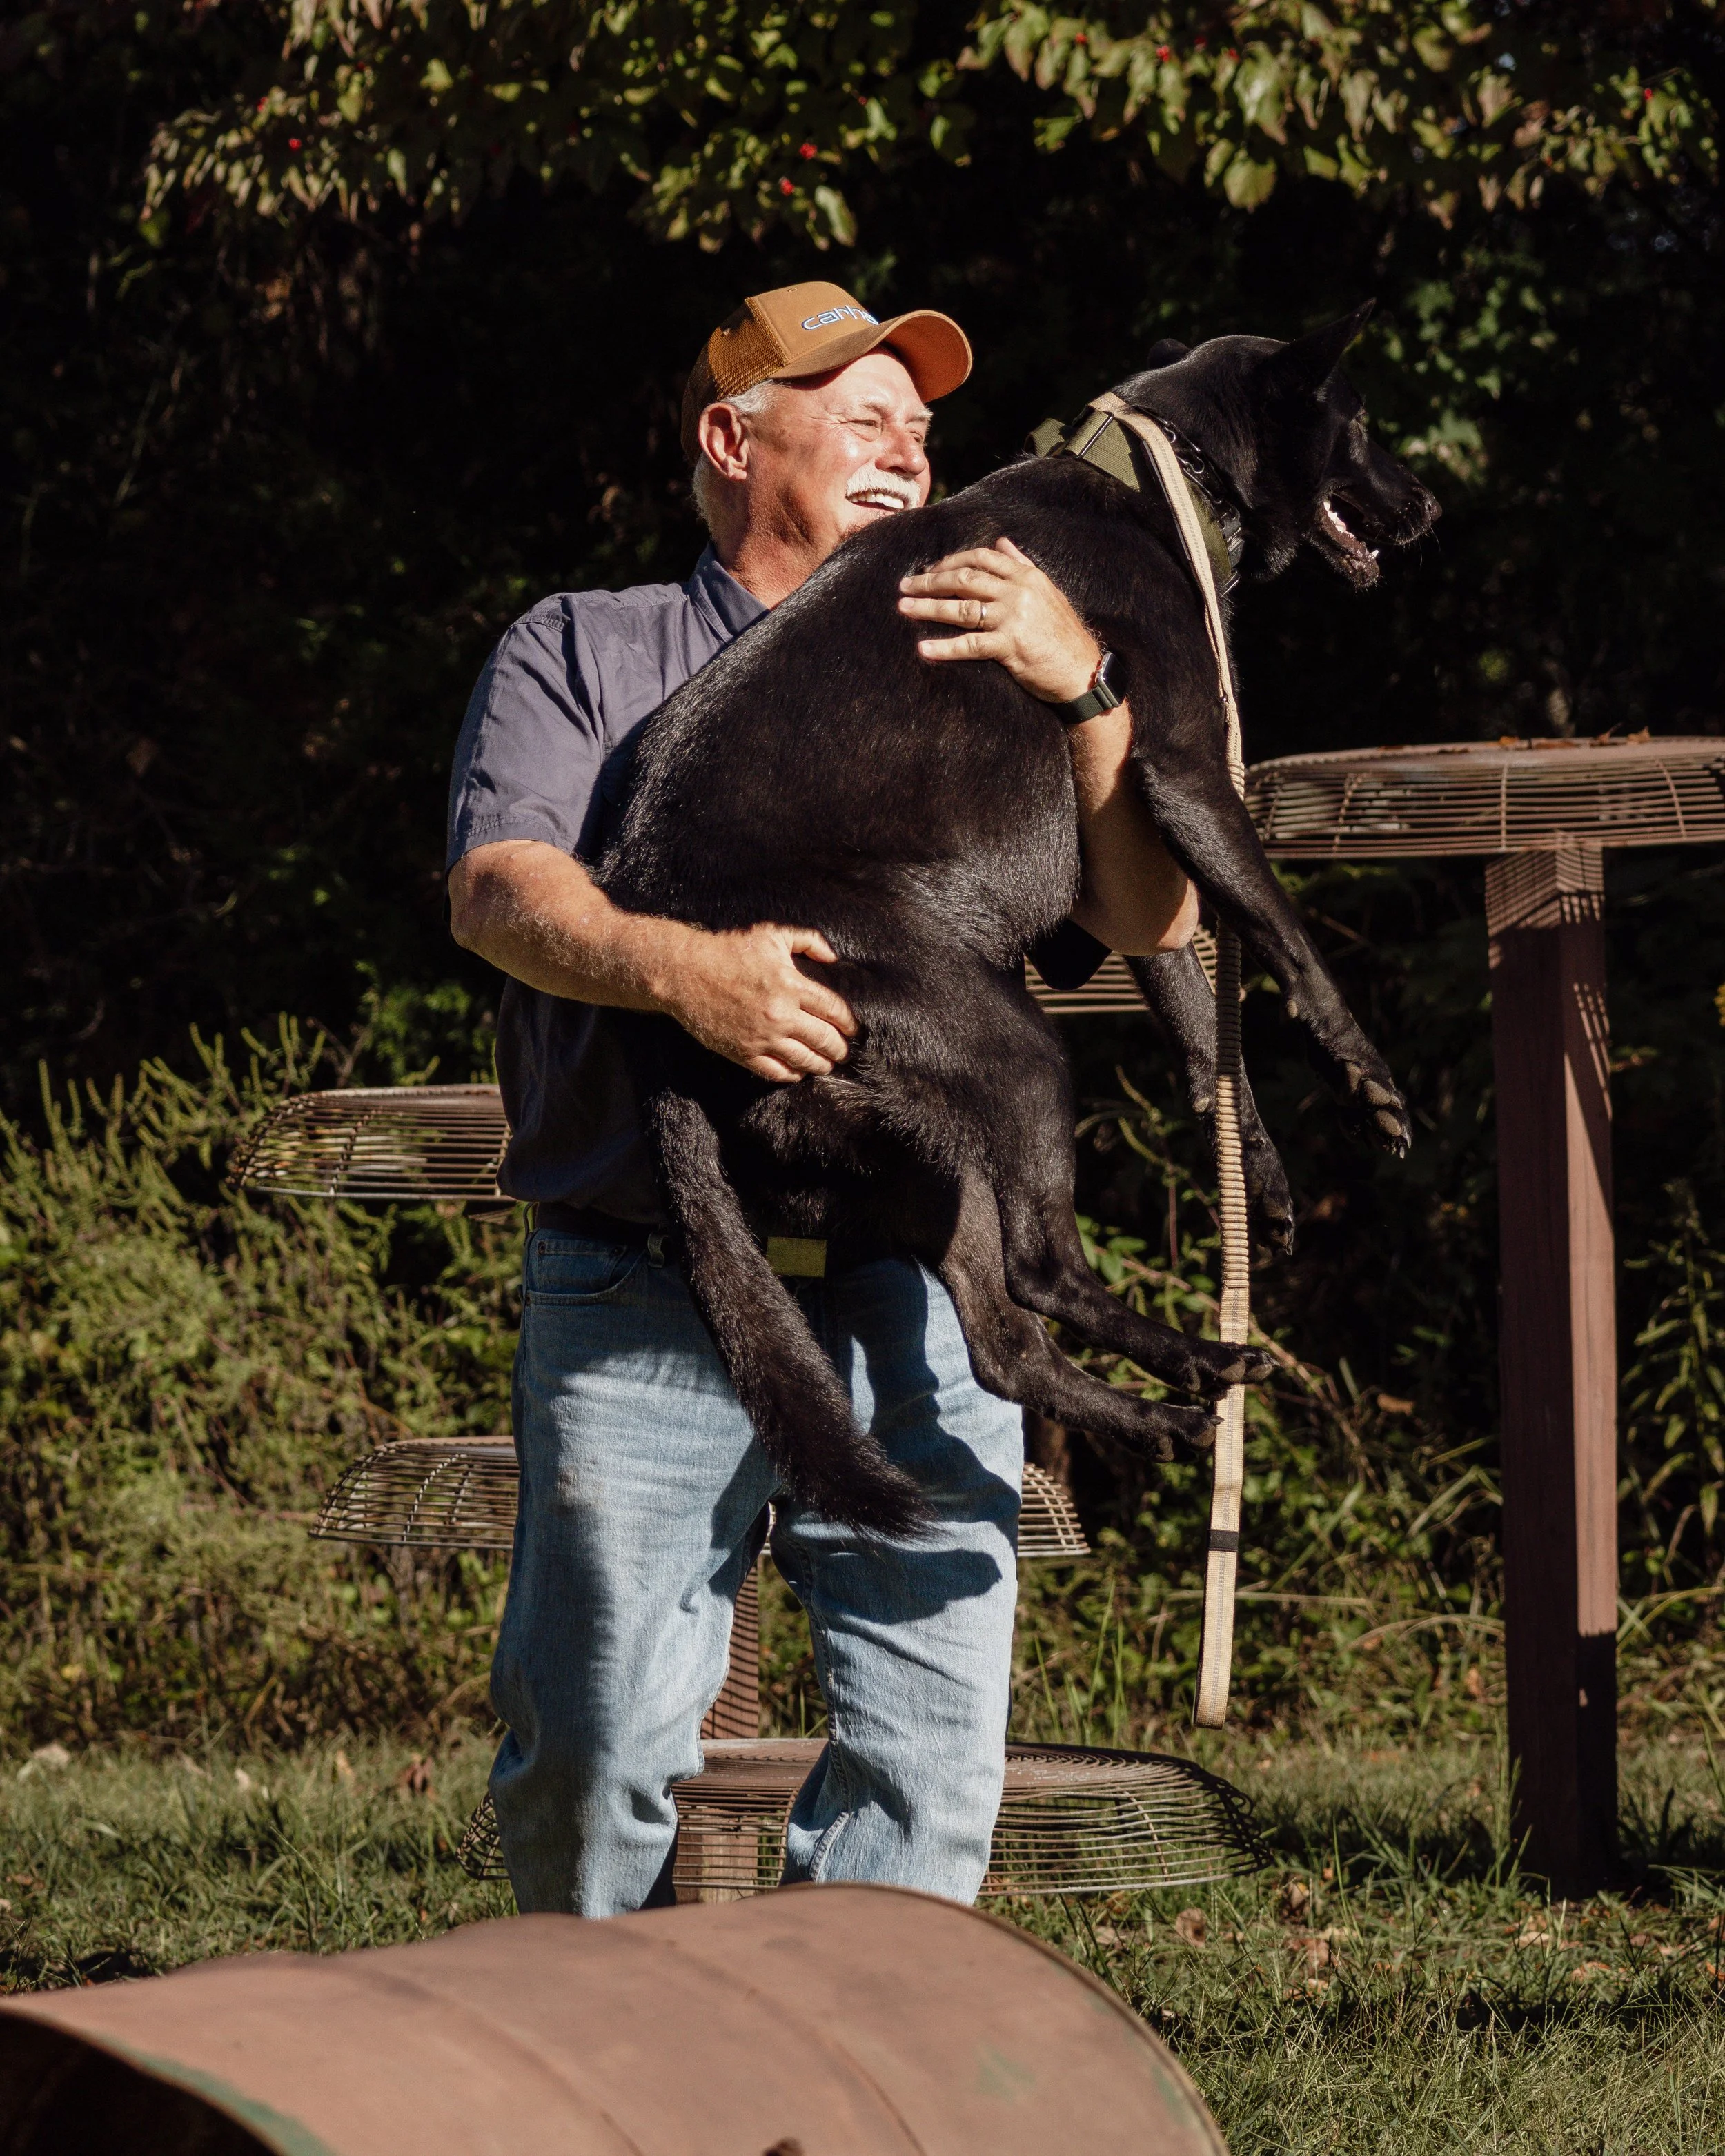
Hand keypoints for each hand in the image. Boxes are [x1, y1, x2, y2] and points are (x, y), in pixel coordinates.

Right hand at [654, 922, 856, 1083]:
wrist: (685, 973)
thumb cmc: (728, 950)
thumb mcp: (771, 934)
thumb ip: (807, 940)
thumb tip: (833, 957)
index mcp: (791, 985)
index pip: (833, 1010)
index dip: (849, 1023)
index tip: (854, 1029)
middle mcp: (780, 1014)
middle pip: (824, 1039)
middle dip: (839, 1048)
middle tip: (845, 1052)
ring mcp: (762, 1037)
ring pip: (804, 1060)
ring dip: (821, 1065)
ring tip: (827, 1064)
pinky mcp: (744, 1052)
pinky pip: (776, 1072)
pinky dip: (792, 1074)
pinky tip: (799, 1071)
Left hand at [897, 535, 1100, 703]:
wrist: (1083, 670)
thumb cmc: (1062, 633)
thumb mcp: (1047, 591)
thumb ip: (1022, 565)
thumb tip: (1003, 542)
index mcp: (1027, 576)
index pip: (982, 558)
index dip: (952, 561)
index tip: (931, 568)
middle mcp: (1019, 592)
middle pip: (965, 579)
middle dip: (931, 581)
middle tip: (905, 586)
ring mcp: (1014, 618)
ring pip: (962, 608)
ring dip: (928, 608)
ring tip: (904, 608)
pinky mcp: (1011, 646)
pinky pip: (970, 645)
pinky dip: (945, 647)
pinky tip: (924, 649)